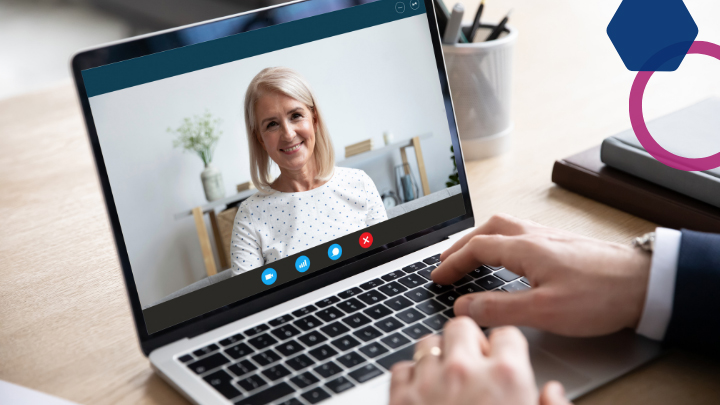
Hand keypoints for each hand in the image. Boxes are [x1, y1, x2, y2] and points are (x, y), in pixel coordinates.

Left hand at [389, 317, 569, 404]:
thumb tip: (552, 392)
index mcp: (506, 377)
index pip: (506, 334)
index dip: (506, 347)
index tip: (503, 358)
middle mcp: (464, 371)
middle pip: (461, 326)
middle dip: (468, 342)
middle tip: (474, 365)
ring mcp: (428, 383)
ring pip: (427, 343)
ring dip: (437, 357)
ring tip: (447, 382)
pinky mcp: (399, 399)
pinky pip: (401, 368)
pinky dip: (411, 378)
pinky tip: (424, 396)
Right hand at [432, 214, 651, 336]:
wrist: (645, 283)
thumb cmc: (600, 295)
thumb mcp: (544, 310)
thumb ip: (499, 308)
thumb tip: (464, 306)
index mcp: (525, 247)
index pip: (476, 248)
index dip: (452, 263)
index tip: (438, 278)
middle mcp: (535, 235)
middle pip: (487, 229)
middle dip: (462, 244)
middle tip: (447, 261)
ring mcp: (551, 237)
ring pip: (505, 227)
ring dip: (481, 238)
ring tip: (470, 255)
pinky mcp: (564, 244)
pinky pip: (521, 233)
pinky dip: (501, 240)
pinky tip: (509, 256)